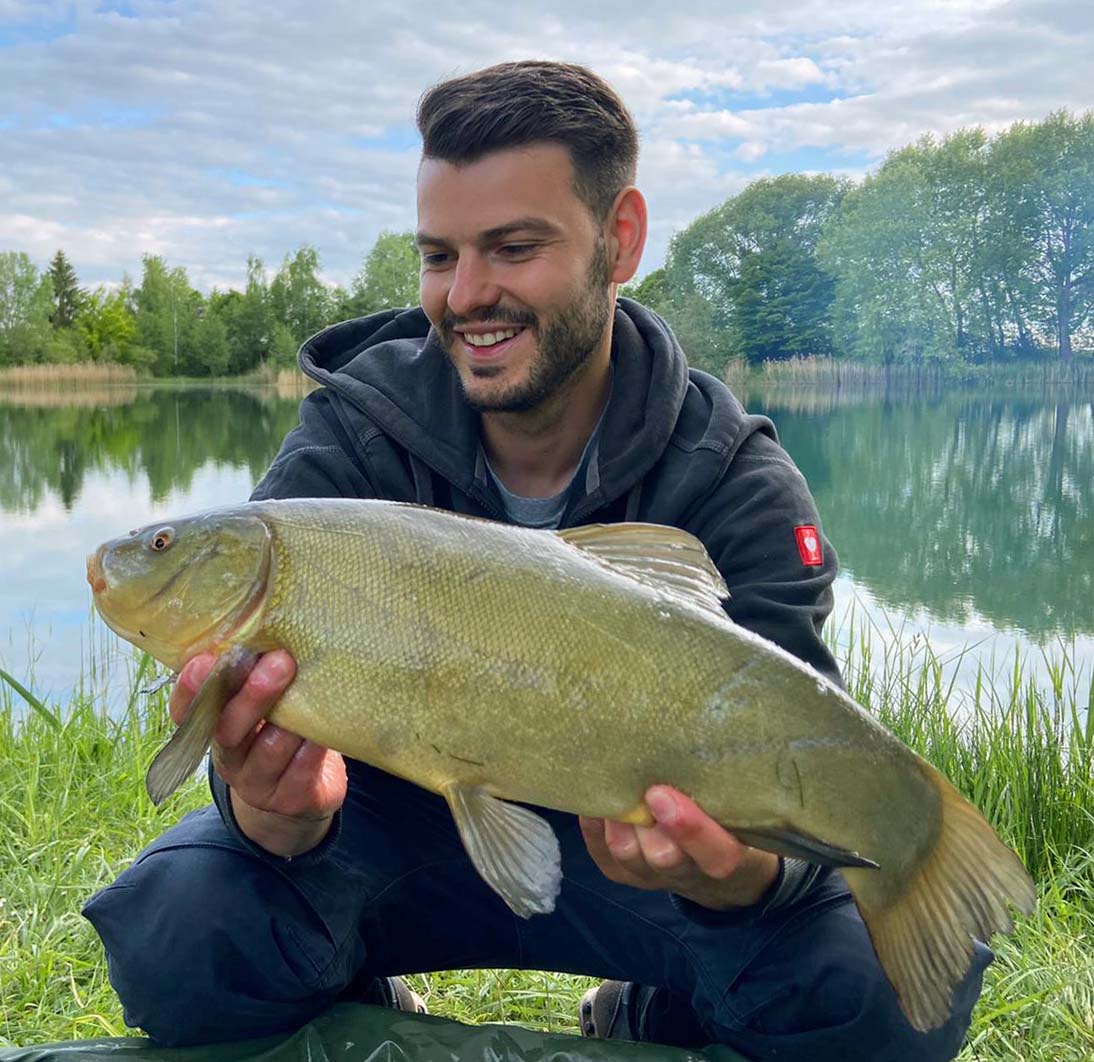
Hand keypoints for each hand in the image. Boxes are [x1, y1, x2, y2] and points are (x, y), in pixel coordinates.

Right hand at [170, 650, 346, 856]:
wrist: (307, 788)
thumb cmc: (284, 726)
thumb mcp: (266, 701)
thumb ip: (257, 672)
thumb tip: (270, 624)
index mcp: (214, 728)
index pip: (187, 712)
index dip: (190, 689)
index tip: (203, 660)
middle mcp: (229, 757)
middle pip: (228, 728)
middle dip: (253, 694)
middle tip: (280, 661)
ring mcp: (257, 783)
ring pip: (268, 750)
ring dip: (288, 721)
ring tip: (307, 694)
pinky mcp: (290, 800)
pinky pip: (301, 771)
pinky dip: (312, 748)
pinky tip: (322, 731)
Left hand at [579, 785, 779, 909]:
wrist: (709, 858)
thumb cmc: (723, 816)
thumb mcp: (734, 802)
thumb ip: (718, 784)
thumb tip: (689, 742)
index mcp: (724, 856)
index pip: (717, 854)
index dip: (690, 828)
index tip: (663, 794)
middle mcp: (686, 872)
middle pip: (662, 856)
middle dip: (645, 822)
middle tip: (635, 786)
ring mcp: (650, 875)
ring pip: (627, 853)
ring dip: (617, 819)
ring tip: (611, 782)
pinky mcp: (621, 873)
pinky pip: (601, 851)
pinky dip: (595, 823)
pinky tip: (593, 796)